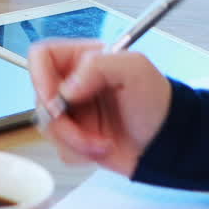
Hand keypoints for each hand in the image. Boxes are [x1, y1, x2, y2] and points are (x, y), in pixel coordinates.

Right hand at [28, 40, 171, 177]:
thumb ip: (98, 66)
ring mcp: (72, 112)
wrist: (169, 143)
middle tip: (84, 131)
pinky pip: (60, 148)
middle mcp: (73, 83)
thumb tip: (66, 89)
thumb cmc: (159, 102)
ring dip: (75, 140)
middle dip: (62, 121)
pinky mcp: (74, 137)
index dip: (39, 77)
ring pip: (48, 127)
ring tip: (103, 142)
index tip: (55, 101)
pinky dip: (80, 152)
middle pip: (40, 98)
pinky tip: (103, 147)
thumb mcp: (135, 70)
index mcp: (82, 59)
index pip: (41, 56)